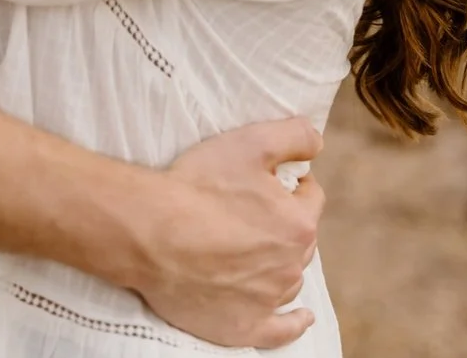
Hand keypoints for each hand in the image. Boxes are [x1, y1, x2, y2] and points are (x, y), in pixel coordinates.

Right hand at [135, 118, 326, 347]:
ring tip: (258, 255)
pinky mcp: (240, 326)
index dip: (293, 187)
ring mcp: (266, 299)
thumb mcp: (252, 142)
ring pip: (288, 279)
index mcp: (298, 224)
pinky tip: (301, 318)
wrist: (148, 232)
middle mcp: (289, 265)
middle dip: (284, 226)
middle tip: (252, 216)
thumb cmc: (198, 186)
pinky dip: (292, 325)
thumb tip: (318, 145)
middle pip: (300, 241)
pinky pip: (278, 331)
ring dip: (280, 265)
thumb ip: (295, 136)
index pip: (311, 200)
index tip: (271, 184)